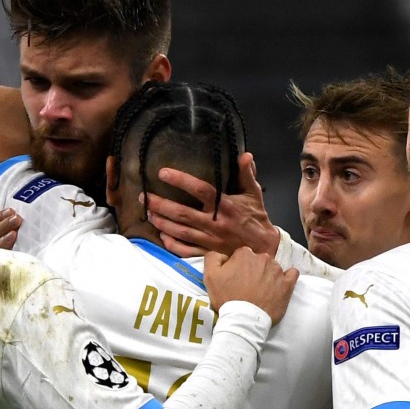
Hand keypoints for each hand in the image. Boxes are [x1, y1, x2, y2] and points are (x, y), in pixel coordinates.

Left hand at [145, 153, 278, 257]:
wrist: (264, 249)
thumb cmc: (257, 219)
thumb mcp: (254, 194)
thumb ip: (247, 174)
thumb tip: (245, 155)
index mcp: (225, 206)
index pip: (200, 190)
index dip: (181, 180)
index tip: (163, 172)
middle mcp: (215, 223)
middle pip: (183, 213)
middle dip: (160, 205)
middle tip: (144, 197)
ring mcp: (210, 240)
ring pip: (181, 232)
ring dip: (162, 223)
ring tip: (148, 213)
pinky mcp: (208, 253)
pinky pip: (186, 250)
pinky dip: (173, 244)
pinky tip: (162, 236)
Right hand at [204, 248, 298, 324]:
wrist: (244, 319)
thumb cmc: (227, 298)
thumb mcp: (210, 276)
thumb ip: (213, 258)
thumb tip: (222, 255)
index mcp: (244, 254)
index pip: (241, 256)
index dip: (237, 267)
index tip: (235, 279)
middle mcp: (262, 258)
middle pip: (257, 261)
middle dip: (253, 270)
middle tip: (247, 286)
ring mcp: (277, 270)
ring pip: (272, 268)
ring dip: (267, 275)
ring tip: (261, 291)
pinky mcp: (288, 284)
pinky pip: (292, 274)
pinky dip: (287, 277)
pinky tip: (281, 284)